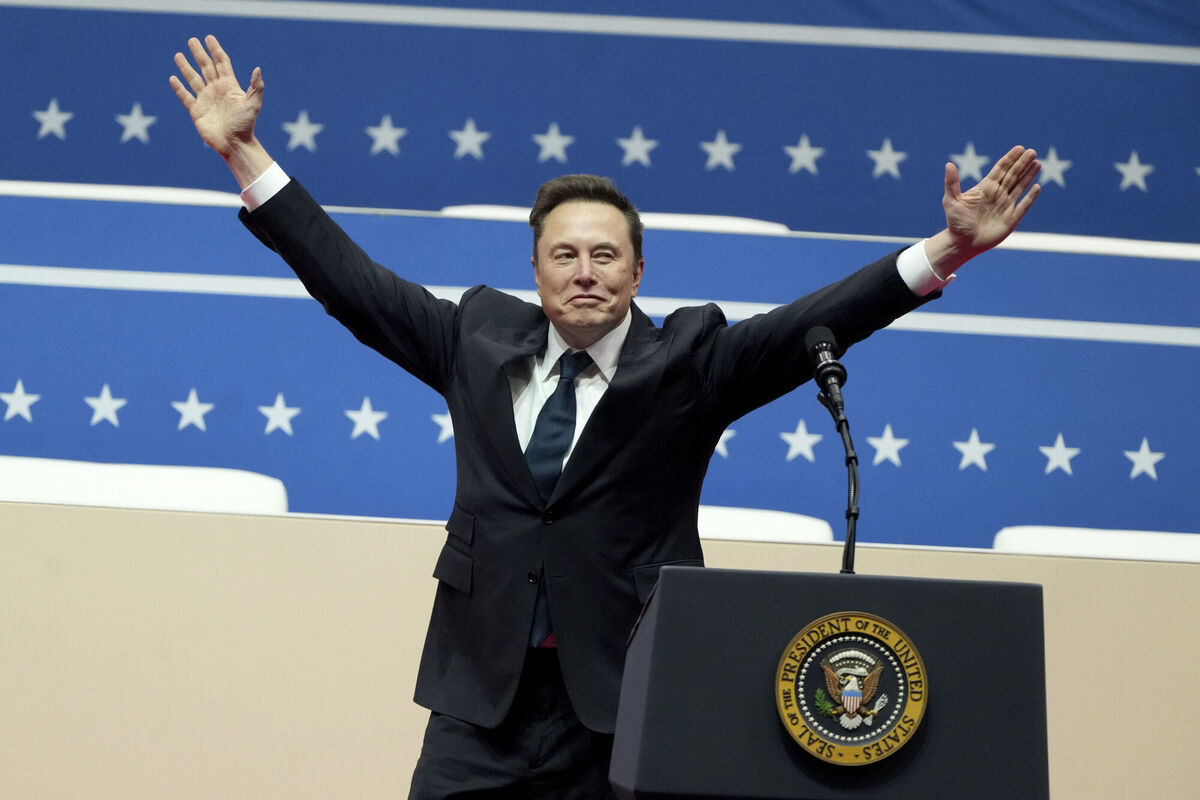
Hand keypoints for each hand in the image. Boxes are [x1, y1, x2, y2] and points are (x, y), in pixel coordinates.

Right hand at [170, 35, 262, 155]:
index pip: (221, 63)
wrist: (235, 145)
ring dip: (186, 67)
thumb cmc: (246, 125)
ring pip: (193, 79)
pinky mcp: (196, 111)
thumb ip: (256, 87)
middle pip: (206, 67)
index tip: (209, 38)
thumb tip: (258, 69)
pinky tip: (173, 78)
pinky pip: (185, 96)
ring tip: (178, 55)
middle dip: (199, 53)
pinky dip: (179, 88)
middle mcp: (216, 90)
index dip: (216, 50)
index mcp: (229, 86)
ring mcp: (205, 99)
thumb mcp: (253, 105)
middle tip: (192, 40)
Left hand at [942, 146, 1040, 257]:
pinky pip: (1023, 206)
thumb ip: (952, 183)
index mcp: (985, 188)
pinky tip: (1037, 187)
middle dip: (1022, 163)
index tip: (1020, 148)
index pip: (1001, 169)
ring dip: (1029, 175)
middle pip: (1013, 175)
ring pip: (1020, 187)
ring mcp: (1005, 206)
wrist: (962, 244)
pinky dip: (1030, 197)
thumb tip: (949, 164)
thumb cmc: (955, 223)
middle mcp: (997, 194)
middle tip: (1032, 152)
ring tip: (1037, 163)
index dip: (1010, 159)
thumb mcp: (951, 201)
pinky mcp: (1011, 219)